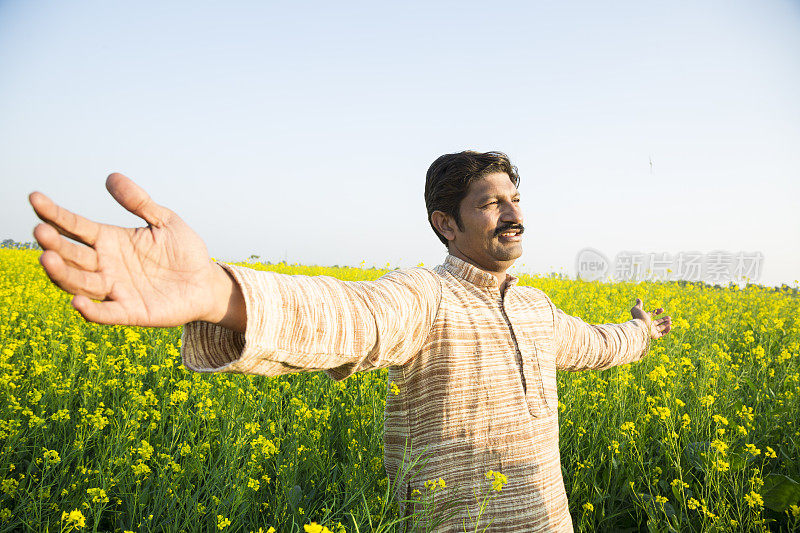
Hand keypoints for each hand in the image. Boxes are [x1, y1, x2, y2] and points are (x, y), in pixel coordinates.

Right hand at [29, 173, 244, 329]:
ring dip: (62, 273)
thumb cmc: (184, 251)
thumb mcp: (165, 221)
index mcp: (110, 240)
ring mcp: (116, 289)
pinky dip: (91, 310)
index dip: (55, 214)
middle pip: (72, 255)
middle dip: (54, 244)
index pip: (76, 227)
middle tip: (40, 232)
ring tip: (47, 259)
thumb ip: (140, 203)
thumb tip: (111, 177)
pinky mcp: (130, 312)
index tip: (35, 198)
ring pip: (80, 283)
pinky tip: (77, 303)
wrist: (206, 282)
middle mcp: (106, 265)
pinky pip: (106, 313)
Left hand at [630, 298, 671, 339]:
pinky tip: (670, 327)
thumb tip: (638, 299)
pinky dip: (666, 331)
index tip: (662, 309)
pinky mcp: (654, 336)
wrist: (640, 328)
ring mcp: (651, 330)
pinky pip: (661, 334)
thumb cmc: (638, 318)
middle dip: (663, 319)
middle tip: (669, 317)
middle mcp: (648, 325)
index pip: (651, 314)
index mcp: (644, 318)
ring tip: (670, 321)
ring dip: (666, 324)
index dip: (657, 311)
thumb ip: (638, 304)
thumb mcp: (637, 309)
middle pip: (657, 322)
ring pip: (660, 328)